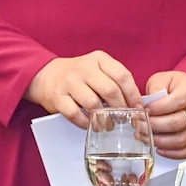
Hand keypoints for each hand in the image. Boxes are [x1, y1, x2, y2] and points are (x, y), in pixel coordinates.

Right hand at [24, 52, 142, 127]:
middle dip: (121, 108)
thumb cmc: (79, 75)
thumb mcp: (98, 68)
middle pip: (110, 90)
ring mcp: (70, 82)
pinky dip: (86, 123)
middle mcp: (84, 68)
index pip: (122, 76)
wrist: (47, 75)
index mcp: (98, 59)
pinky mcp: (58, 97)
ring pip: (93, 104)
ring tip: (109, 125)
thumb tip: (136, 104)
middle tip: (124, 120)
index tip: (138, 108)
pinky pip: (75, 114)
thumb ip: (115, 80)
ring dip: (104, 119)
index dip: (133, 95)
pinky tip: (91, 126)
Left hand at [144, 71, 185, 157]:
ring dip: (160, 141)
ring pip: (182, 139)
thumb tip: (145, 105)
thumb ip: (154, 89)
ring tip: (144, 137)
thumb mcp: (162, 79)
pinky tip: (159, 149)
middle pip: (178, 122)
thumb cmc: (172, 85)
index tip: (144, 110)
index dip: (158, 108)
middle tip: (139, 126)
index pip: (177, 101)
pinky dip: (173, 153)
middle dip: (154, 126)